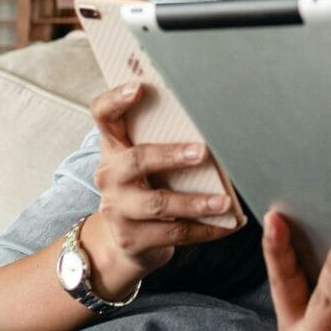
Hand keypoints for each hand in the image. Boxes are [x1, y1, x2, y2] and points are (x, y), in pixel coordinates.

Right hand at [87, 83, 239, 283]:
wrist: (126, 242)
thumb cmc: (148, 188)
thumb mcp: (148, 164)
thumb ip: (165, 141)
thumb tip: (217, 123)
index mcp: (113, 147)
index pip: (102, 115)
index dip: (116, 99)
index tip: (140, 88)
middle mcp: (109, 175)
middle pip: (136, 159)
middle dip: (171, 155)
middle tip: (203, 152)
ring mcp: (117, 209)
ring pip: (158, 203)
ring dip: (196, 202)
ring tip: (225, 202)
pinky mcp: (132, 238)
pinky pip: (173, 232)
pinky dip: (205, 230)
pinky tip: (227, 226)